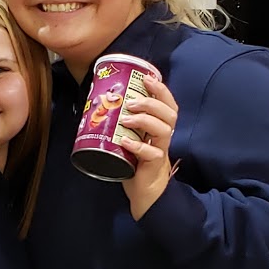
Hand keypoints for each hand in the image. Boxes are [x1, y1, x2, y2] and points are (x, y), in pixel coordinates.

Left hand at [120, 73, 178, 219]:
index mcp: (159, 126)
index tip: (146, 77)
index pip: (168, 104)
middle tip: (132, 101)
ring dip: (144, 121)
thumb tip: (99, 102)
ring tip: (126, 118)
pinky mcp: (154, 165)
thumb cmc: (135, 161)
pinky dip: (138, 146)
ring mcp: (160, 150)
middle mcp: (163, 136)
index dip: (161, 90)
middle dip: (152, 103)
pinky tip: (125, 141)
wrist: (144, 191)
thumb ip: (122, 122)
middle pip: (169, 114)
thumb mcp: (129, 137)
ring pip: (163, 130)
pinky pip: (152, 153)